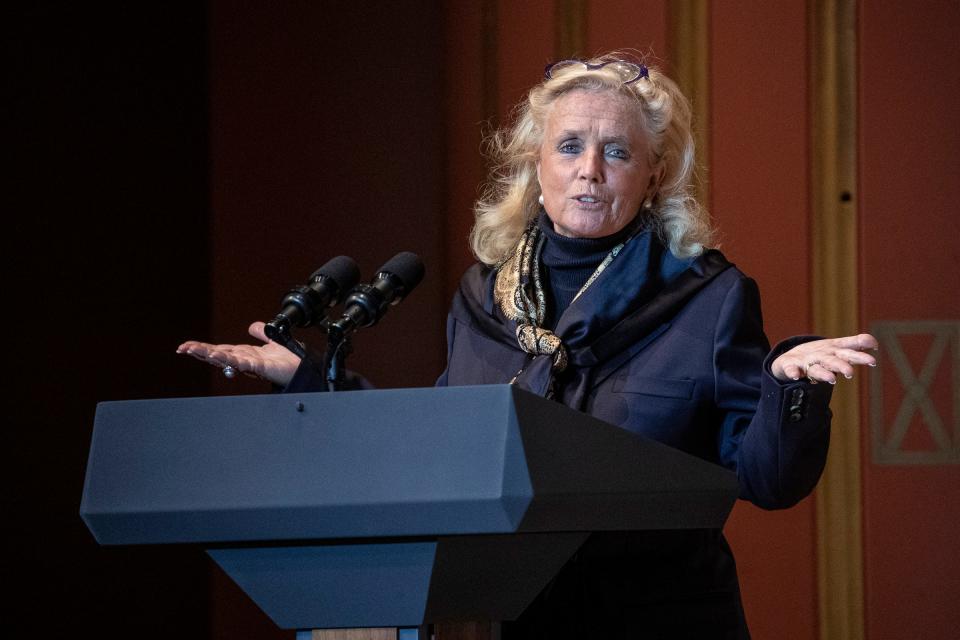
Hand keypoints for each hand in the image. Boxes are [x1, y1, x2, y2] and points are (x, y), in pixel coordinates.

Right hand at [177, 322, 301, 385]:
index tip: (187, 346)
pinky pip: (243, 364)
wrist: (304, 368)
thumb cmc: (289, 360)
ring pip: (227, 360)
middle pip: (219, 355)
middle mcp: (246, 360)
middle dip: (201, 352)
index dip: (204, 348)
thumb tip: (253, 326)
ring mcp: (252, 365)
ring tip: (196, 351)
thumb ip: (262, 333)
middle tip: (184, 349)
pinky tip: (220, 357)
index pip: (220, 349)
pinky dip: (230, 361)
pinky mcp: (261, 368)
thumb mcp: (272, 341)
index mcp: (245, 354)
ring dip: (211, 356)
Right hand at [771, 333, 877, 383]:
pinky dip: (792, 372)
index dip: (860, 353)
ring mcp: (806, 362)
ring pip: (815, 368)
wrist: (790, 357)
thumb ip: (855, 345)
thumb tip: (874, 343)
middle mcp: (821, 356)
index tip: (873, 353)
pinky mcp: (791, 366)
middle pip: (832, 361)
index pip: (849, 352)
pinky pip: (791, 370)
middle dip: (841, 365)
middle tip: (850, 372)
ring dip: (822, 373)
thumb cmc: (819, 354)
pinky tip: (796, 376)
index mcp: (833, 352)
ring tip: (831, 379)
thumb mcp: (836, 348)